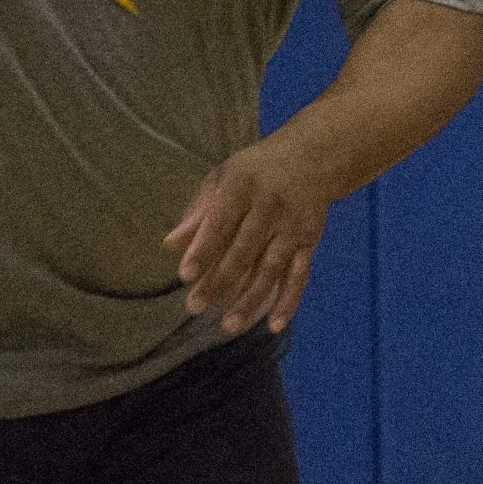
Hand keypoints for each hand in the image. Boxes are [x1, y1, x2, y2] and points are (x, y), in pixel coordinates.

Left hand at [163, 129, 328, 336]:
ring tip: (229, 326)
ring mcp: (292, 227)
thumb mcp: (224, 178)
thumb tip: (170, 245)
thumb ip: (198, 212)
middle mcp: (270, 207)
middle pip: (244, 250)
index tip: (185, 276)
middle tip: (195, 307)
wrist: (313, 157)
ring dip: (251, 299)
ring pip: (271, 268)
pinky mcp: (309, 242)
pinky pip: (299, 275)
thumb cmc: (257, 171)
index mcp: (243, 187)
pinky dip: (288, 301)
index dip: (203, 249)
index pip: (220, 222)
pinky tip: (274, 325)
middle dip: (220, 281)